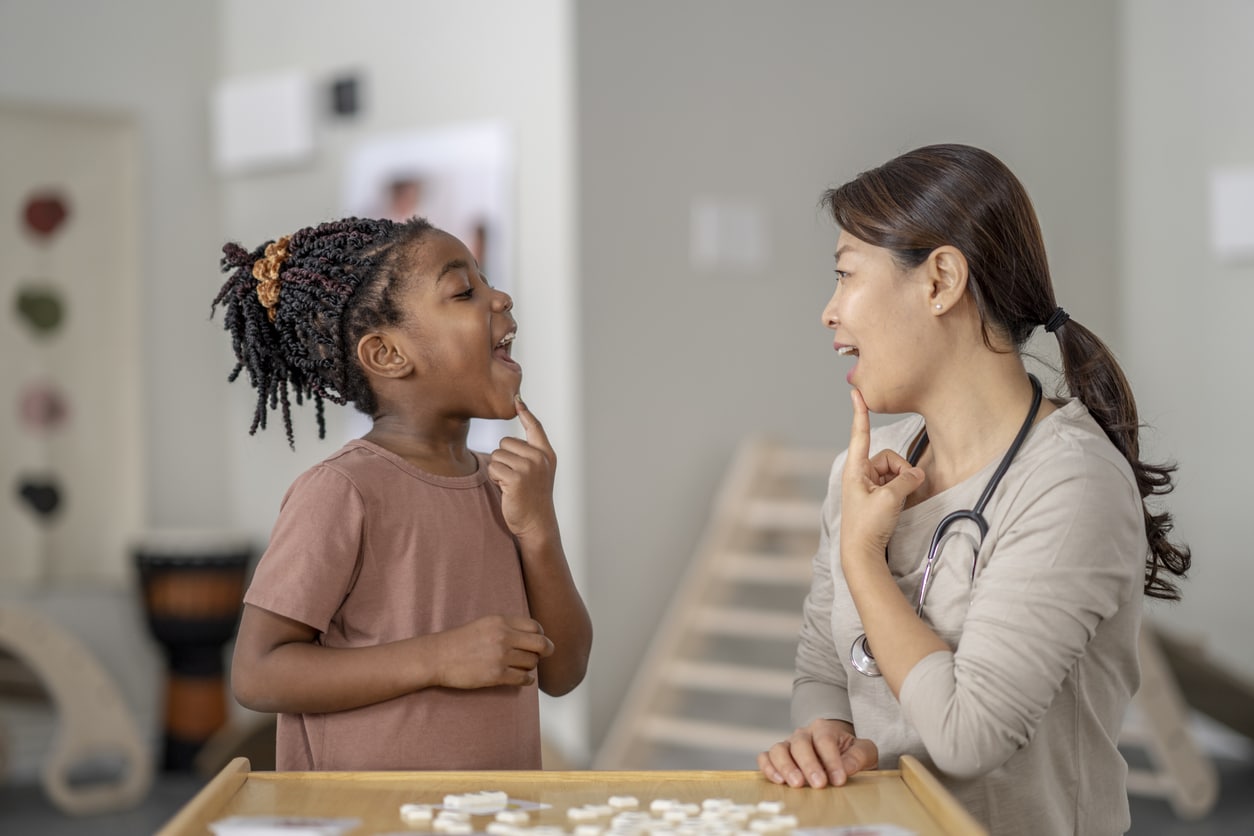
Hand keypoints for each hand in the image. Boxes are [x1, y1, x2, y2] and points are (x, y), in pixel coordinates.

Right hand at [434, 614, 554, 688]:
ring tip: (521, 666)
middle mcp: (503, 636)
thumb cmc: (460, 641)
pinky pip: (523, 678)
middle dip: (545, 650)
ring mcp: (500, 656)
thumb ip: (507, 627)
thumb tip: (532, 636)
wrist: (438, 656)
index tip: (538, 641)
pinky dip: (526, 680)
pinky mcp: (496, 675)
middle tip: (544, 654)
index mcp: (501, 621)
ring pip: (532, 663)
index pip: (535, 626)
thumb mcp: (485, 624)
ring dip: (530, 666)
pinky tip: (522, 679)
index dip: (541, 635)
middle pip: (540, 644)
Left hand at [489, 396, 558, 539]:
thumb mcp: (537, 472)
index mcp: (546, 454)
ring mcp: (529, 467)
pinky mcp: (516, 478)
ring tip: (511, 485)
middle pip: (505, 442)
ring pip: (497, 456)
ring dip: (497, 470)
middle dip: (503, 459)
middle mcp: (540, 458)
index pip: (535, 427)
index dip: (526, 413)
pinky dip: (495, 479)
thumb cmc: (532, 498)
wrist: (537, 523)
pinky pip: (493, 468)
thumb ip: (529, 453)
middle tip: (514, 478)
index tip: (518, 399)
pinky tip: (506, 490)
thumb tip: (511, 438)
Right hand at [758, 719, 878, 787]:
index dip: (831, 760)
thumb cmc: (849, 753)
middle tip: (819, 784)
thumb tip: (846, 768)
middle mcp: (803, 734)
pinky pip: (765, 758)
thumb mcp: (864, 751)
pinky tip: (779, 781)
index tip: (839, 780)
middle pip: (800, 744)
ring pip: (779, 749)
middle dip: (809, 765)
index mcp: (824, 728)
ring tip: (797, 784)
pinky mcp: (776, 757)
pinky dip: (768, 768)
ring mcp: (787, 745)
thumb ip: (859, 756)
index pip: (825, 740)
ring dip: (786, 767)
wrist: (837, 751)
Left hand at [840, 388, 924, 562]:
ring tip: (898, 503)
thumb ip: (907, 480)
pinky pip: (896, 485)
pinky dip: (902, 491)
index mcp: (856, 470)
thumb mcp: (890, 499)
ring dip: (903, 484)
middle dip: (902, 471)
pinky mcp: (876, 497)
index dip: (860, 413)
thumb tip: (917, 475)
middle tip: (903, 491)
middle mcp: (860, 474)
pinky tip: (900, 506)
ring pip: (895, 472)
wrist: (862, 554)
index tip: (856, 392)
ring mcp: (868, 486)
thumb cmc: (868, 526)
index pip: (860, 435)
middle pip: (889, 458)